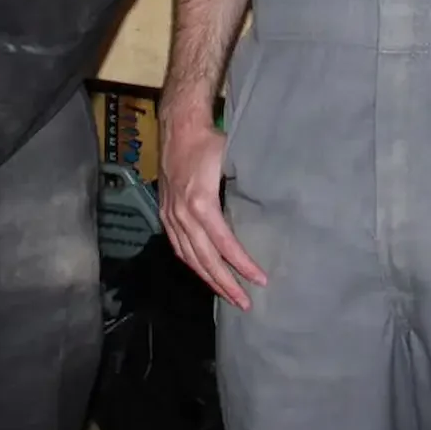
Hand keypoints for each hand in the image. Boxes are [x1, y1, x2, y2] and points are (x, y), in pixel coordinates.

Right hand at [158, 113, 265, 309]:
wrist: (178, 126)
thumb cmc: (208, 142)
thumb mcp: (231, 162)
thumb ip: (243, 189)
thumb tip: (265, 212)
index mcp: (201, 204)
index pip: (224, 245)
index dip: (242, 265)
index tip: (259, 280)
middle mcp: (183, 215)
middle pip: (205, 259)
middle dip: (226, 284)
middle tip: (245, 303)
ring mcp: (171, 216)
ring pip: (189, 258)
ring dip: (208, 279)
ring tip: (227, 295)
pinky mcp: (165, 213)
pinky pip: (178, 247)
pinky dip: (192, 264)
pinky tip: (203, 272)